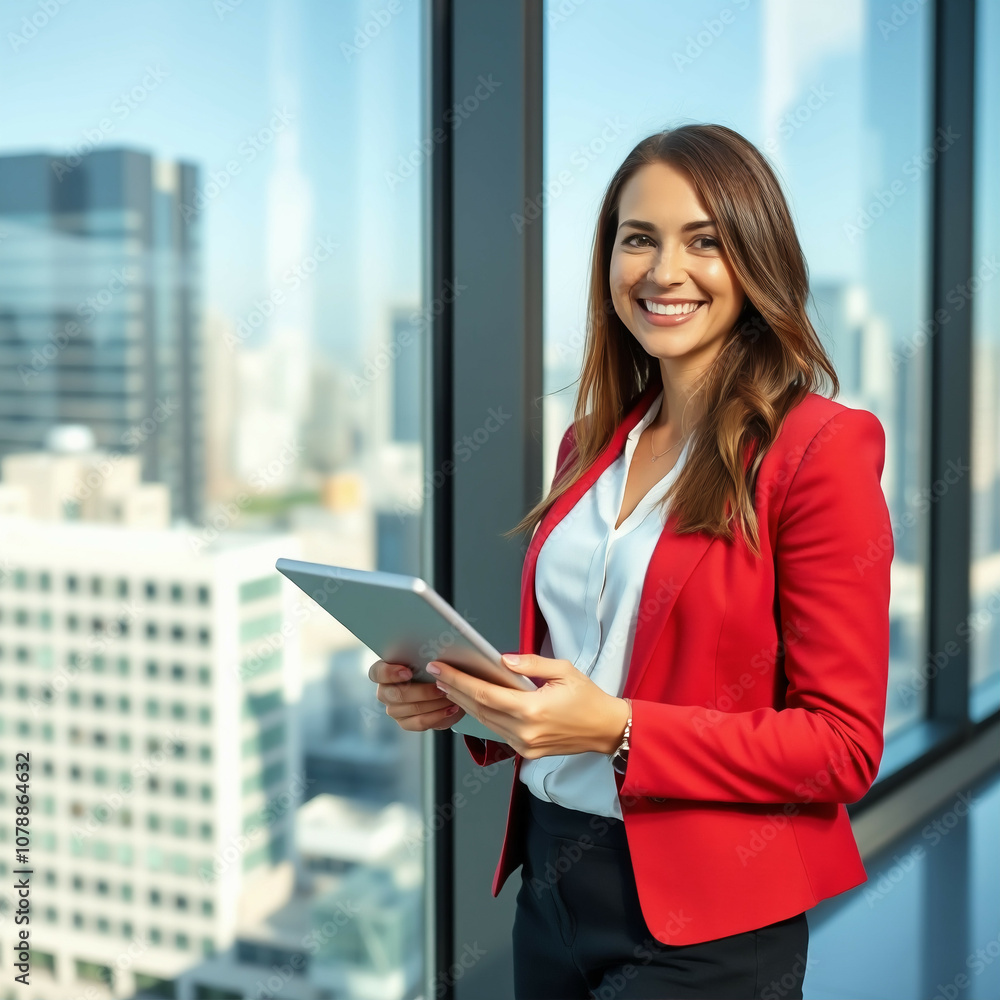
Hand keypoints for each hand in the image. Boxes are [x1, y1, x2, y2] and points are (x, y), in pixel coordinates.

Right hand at [368, 659, 465, 731]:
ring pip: (410, 709)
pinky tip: (450, 709)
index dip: (389, 673)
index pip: (377, 673)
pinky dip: (437, 716)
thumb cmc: (431, 669)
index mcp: (384, 672)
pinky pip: (419, 722)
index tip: (408, 672)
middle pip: (396, 695)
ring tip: (450, 696)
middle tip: (441, 686)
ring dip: (434, 703)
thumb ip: (424, 658)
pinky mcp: (405, 722)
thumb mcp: (426, 659)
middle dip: (422, 691)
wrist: (442, 688)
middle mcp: (385, 692)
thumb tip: (433, 660)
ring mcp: (393, 709)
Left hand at [426, 653, 629, 758]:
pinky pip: (497, 731)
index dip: (459, 681)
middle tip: (437, 674)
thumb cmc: (588, 698)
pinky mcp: (526, 752)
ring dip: (464, 704)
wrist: (606, 729)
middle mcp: (525, 731)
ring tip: (448, 686)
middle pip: (479, 709)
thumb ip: (531, 664)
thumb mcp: (564, 670)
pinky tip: (472, 703)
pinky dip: (482, 716)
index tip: (441, 669)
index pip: (484, 694)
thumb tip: (502, 660)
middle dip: (455, 690)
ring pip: (485, 723)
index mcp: (533, 709)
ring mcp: (524, 745)